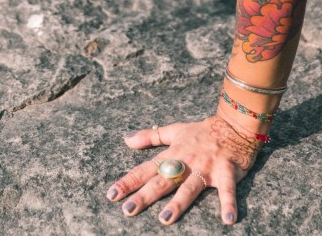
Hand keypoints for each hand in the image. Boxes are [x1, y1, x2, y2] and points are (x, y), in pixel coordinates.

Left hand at [107, 115, 261, 224]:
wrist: (232, 125)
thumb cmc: (201, 131)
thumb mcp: (173, 131)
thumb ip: (150, 137)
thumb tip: (126, 139)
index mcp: (172, 154)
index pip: (146, 169)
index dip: (129, 181)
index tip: (112, 194)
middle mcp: (186, 162)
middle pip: (162, 180)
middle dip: (144, 195)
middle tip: (127, 210)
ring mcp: (205, 167)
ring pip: (189, 187)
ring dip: (178, 203)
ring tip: (164, 219)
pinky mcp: (226, 172)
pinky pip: (228, 190)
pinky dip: (229, 204)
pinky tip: (228, 220)